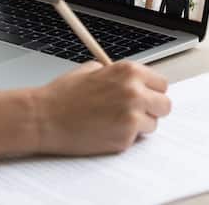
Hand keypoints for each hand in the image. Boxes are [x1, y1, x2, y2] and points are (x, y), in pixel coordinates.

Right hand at [31, 61, 170, 154]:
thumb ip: (116, 74)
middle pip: (165, 105)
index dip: (151, 91)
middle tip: (133, 111)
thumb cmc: (62, 95)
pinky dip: (124, 137)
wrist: (44, 118)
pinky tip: (104, 130)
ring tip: (113, 121)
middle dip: (151, 109)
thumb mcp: (90, 69)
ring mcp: (131, 117)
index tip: (143, 95)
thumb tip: (133, 82)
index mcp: (128, 72)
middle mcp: (134, 93)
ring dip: (139, 125)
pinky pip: (135, 139)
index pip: (161, 83)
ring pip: (153, 124)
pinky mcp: (125, 139)